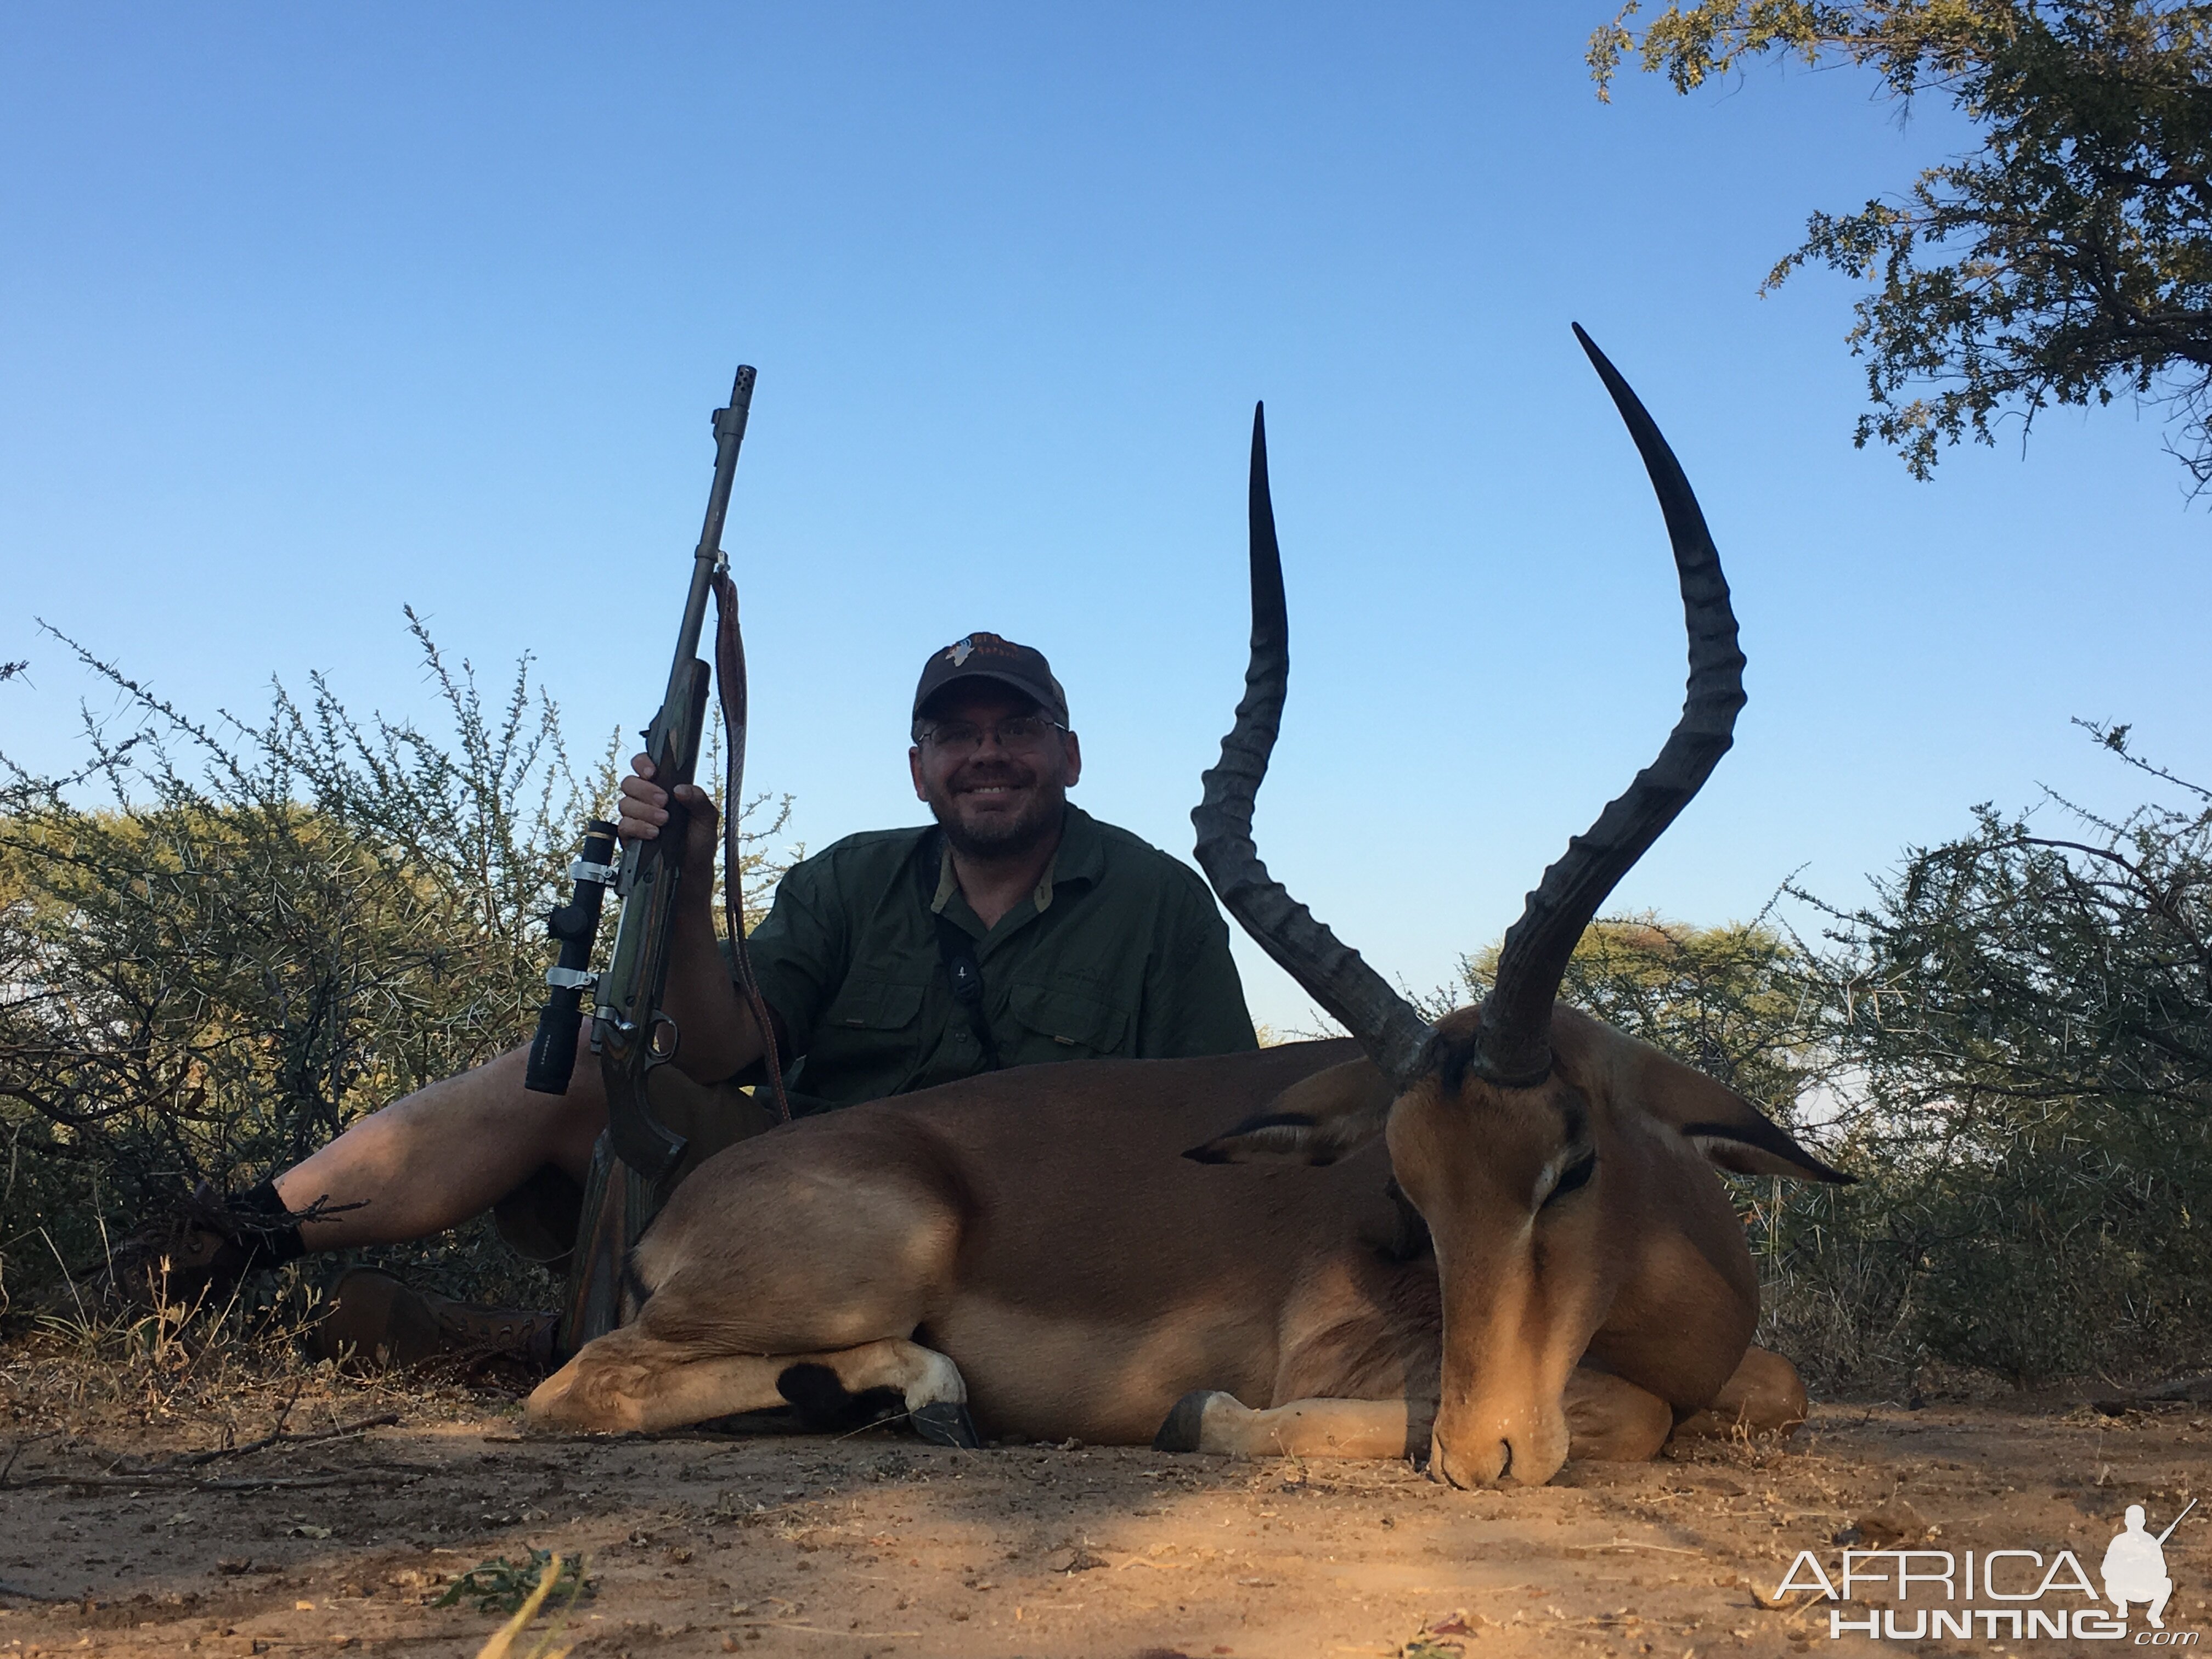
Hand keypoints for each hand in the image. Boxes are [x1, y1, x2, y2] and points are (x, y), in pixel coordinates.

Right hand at [617, 754, 720, 875]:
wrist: (693, 869)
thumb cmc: (699, 840)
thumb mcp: (707, 818)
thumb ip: (698, 799)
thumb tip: (680, 789)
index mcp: (663, 787)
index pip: (643, 765)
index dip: (642, 763)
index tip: (652, 772)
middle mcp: (646, 799)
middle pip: (629, 782)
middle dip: (645, 790)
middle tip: (664, 801)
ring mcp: (636, 817)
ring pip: (625, 803)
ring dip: (644, 811)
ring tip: (664, 821)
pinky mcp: (629, 835)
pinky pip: (623, 825)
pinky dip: (638, 827)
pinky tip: (654, 833)